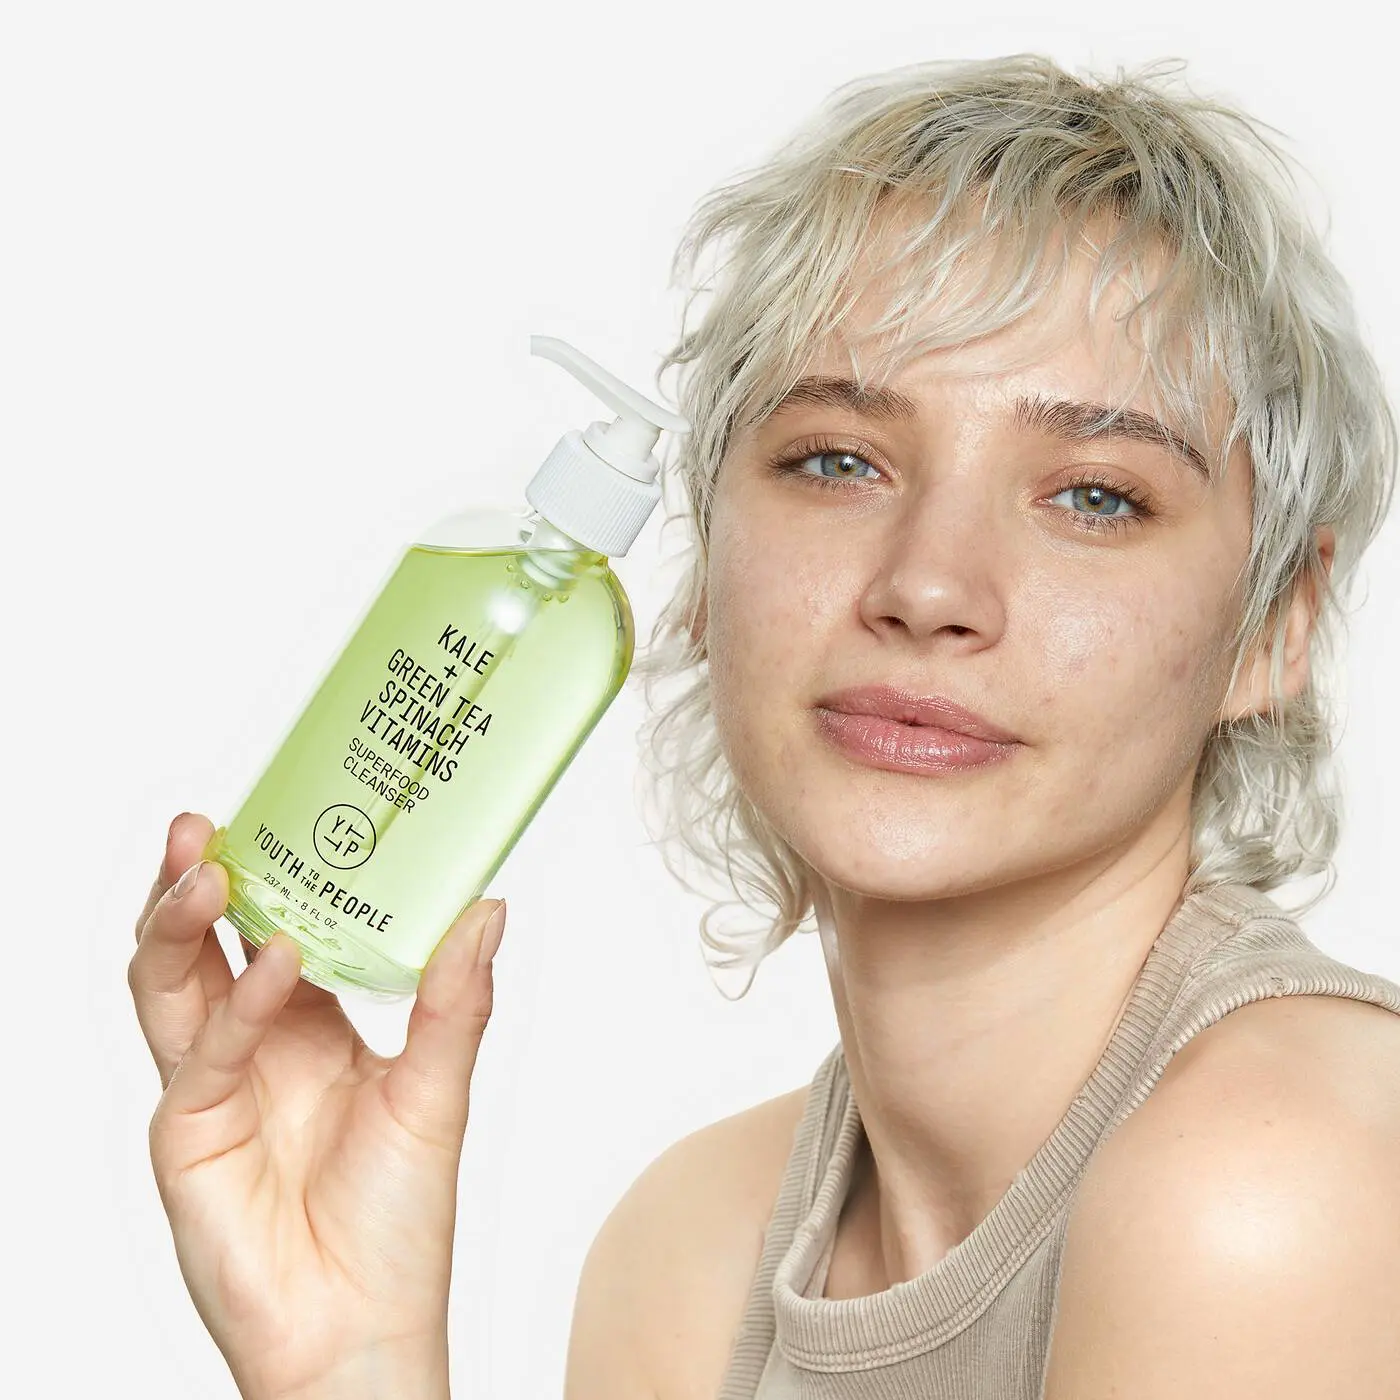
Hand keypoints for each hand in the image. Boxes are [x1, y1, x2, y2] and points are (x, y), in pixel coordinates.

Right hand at [130, 811, 506, 1398]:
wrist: (366, 1324)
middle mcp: (252, 1043)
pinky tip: (274, 965)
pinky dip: (235, 1003)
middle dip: (192, 880)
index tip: (278, 808)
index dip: (266, 872)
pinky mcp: (187, 1132)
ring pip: (167, 984)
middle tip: (200, 823)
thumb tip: (490, 904)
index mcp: (308, 1024)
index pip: (270, 926)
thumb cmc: (401, 1217)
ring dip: (179, 923)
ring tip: (206, 867)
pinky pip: (202, 1052)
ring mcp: (212, 1084)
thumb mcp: (438, 1088)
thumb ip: (457, 999)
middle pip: (201, 943)